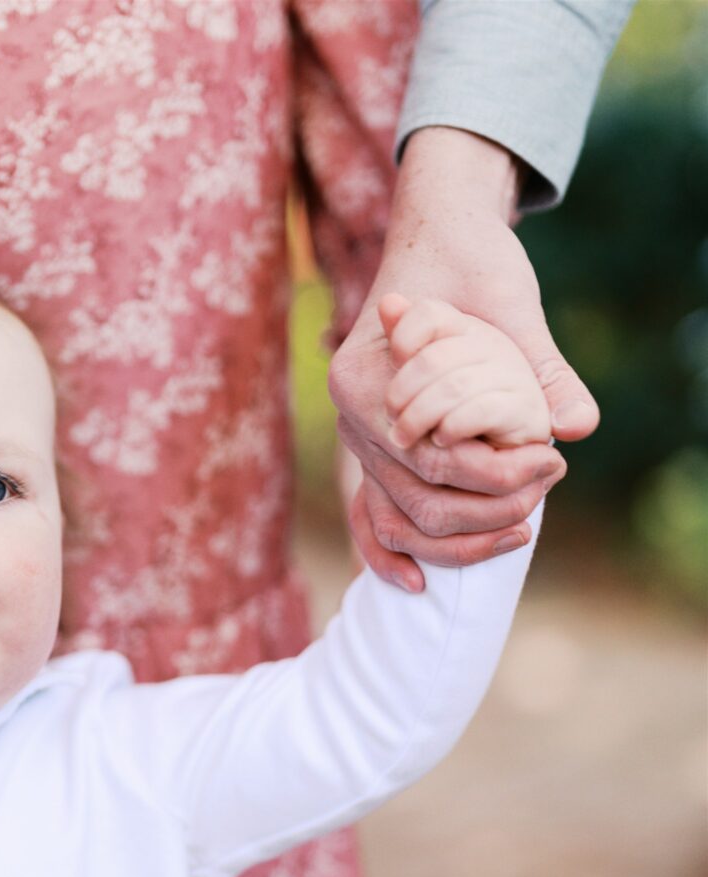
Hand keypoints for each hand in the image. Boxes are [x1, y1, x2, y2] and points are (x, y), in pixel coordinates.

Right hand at [329, 128, 587, 589]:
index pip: (431, 453)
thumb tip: (578, 426)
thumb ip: (541, 365)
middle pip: (413, 495)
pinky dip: (390, 552)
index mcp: (366, 375)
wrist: (439, 238)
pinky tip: (418, 584)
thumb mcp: (509, 302)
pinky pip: (371, 514)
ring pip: (396, 517)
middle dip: (487, 509)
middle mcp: (351, 415)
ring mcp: (358, 438)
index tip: (552, 464)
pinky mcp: (375, 450)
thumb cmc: (471, 259)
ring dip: (458, 539)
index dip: (495, 471)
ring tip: (521, 528)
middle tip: (546, 491)